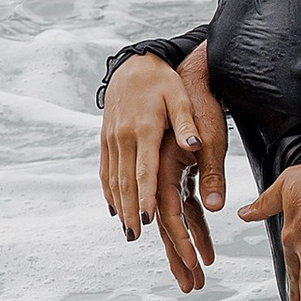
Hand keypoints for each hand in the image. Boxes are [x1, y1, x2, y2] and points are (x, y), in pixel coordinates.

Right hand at [100, 53, 226, 297]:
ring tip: (128, 230)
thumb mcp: (179, 98)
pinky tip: (115, 208)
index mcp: (145, 129)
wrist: (133, 64)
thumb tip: (195, 146)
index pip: (144, 169)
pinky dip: (109, 192)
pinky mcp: (106, 140)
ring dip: (119, 206)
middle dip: (130, 210)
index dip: (146, 195)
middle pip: (125, 181)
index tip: (148, 218)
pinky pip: (106, 171)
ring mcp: (111, 139)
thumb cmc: (163, 82)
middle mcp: (124, 137)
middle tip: (135, 236)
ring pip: (113, 179)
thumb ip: (186, 125)